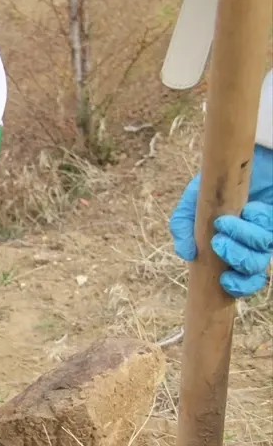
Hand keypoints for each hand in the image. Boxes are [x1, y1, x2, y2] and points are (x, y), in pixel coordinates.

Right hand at [169, 144, 272, 297]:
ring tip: (227, 222)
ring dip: (242, 242)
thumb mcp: (192, 204)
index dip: (236, 287)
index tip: (224, 281)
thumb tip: (187, 254)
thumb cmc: (218, 181)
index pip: (237, 281)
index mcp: (228, 250)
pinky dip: (256, 224)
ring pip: (260, 256)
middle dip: (235, 260)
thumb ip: (182, 228)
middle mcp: (249, 247)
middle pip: (250, 273)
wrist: (243, 158)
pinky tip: (250, 209)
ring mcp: (265, 235)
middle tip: (218, 243)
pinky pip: (270, 235)